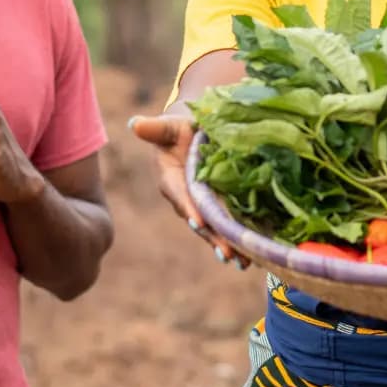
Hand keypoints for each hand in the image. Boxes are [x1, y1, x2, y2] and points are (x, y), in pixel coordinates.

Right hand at [128, 114, 247, 268]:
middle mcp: (185, 198)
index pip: (179, 195)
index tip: (198, 221)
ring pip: (213, 229)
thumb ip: (155, 128)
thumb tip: (134, 124)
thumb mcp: (169, 126)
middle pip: (199, 220)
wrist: (193, 133)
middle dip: (212, 237)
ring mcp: (202, 206)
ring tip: (242, 262)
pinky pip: (225, 226)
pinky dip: (237, 240)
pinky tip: (251, 256)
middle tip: (227, 253)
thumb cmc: (179, 128)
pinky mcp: (216, 208)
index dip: (188, 207)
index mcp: (171, 179)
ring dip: (226, 245)